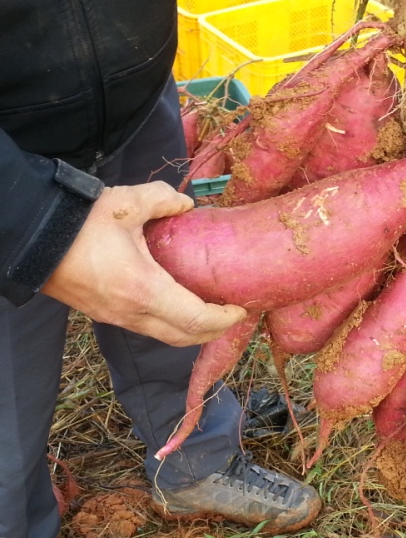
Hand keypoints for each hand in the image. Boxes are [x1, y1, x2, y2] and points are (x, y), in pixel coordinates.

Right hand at [42, 181, 246, 345]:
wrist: (33, 240)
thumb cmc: (81, 223)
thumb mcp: (128, 203)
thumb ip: (164, 199)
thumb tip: (187, 204)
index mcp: (144, 289)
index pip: (195, 319)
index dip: (223, 319)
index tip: (240, 308)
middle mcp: (133, 313)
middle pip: (184, 338)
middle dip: (213, 332)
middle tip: (231, 315)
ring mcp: (118, 319)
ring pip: (165, 337)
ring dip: (192, 332)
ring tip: (210, 313)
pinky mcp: (106, 316)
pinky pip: (148, 329)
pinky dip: (172, 326)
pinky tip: (178, 306)